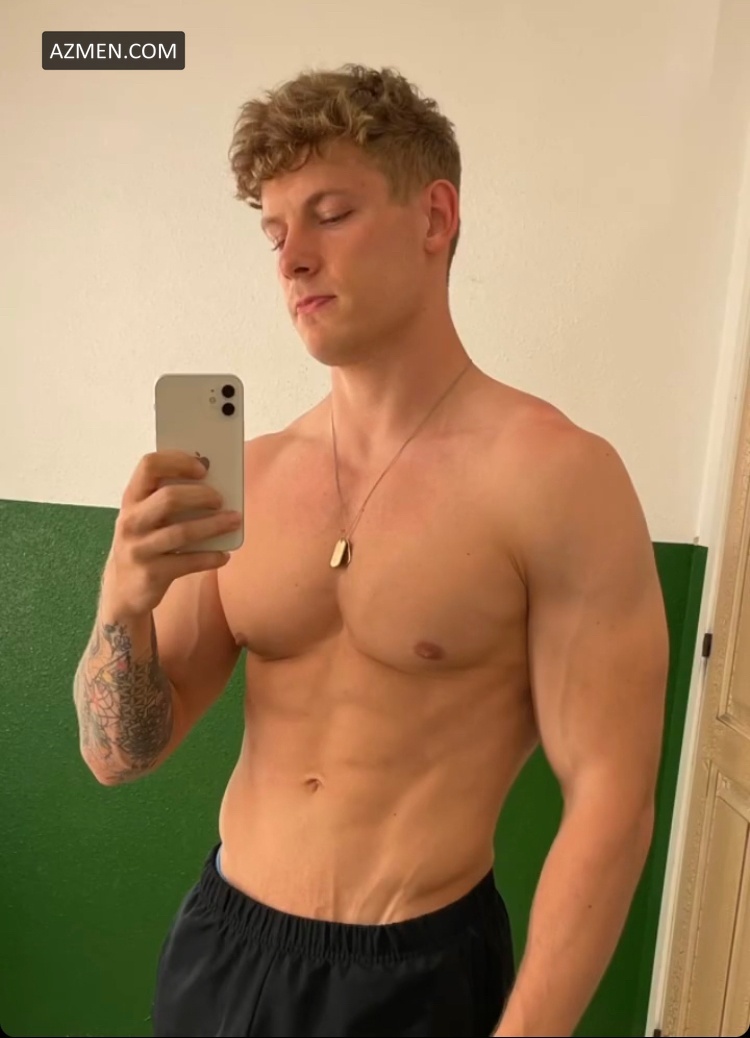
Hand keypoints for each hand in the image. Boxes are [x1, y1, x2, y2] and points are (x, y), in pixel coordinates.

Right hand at [100, 449, 242, 617]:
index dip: (179, 461)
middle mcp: (131, 521)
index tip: (203, 468)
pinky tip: (224, 555)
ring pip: (182, 531)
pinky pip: (187, 562)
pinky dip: (210, 557)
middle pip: (169, 498)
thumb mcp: (147, 517)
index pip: (149, 466)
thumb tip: (215, 484)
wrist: (124, 590)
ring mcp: (138, 549)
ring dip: (214, 525)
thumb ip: (169, 499)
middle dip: (202, 495)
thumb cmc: (145, 543)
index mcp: (131, 499)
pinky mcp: (151, 574)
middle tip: (221, 499)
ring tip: (234, 520)